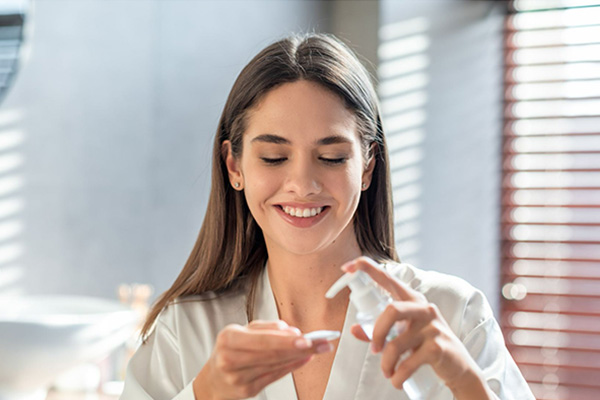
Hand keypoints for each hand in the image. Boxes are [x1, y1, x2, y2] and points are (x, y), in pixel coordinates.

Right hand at [194, 320, 332, 399]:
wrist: (213, 379)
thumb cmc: (230, 350)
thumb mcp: (242, 332)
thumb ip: (266, 328)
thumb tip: (289, 330)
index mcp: (229, 338)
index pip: (262, 340)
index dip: (285, 340)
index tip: (306, 338)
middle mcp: (231, 359)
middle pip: (272, 354)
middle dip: (300, 348)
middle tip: (320, 342)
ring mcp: (238, 377)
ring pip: (275, 366)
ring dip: (299, 357)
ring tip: (317, 349)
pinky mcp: (247, 390)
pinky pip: (274, 377)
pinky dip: (291, 367)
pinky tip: (303, 359)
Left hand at [342, 257, 492, 398]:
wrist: (459, 368)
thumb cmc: (427, 346)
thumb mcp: (403, 335)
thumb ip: (379, 331)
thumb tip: (354, 329)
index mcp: (412, 300)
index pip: (388, 278)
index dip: (368, 269)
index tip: (348, 267)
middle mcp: (424, 308)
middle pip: (392, 310)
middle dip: (376, 333)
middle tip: (373, 350)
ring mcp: (433, 327)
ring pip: (396, 343)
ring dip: (386, 362)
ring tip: (387, 372)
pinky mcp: (438, 347)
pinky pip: (408, 363)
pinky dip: (398, 376)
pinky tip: (397, 380)